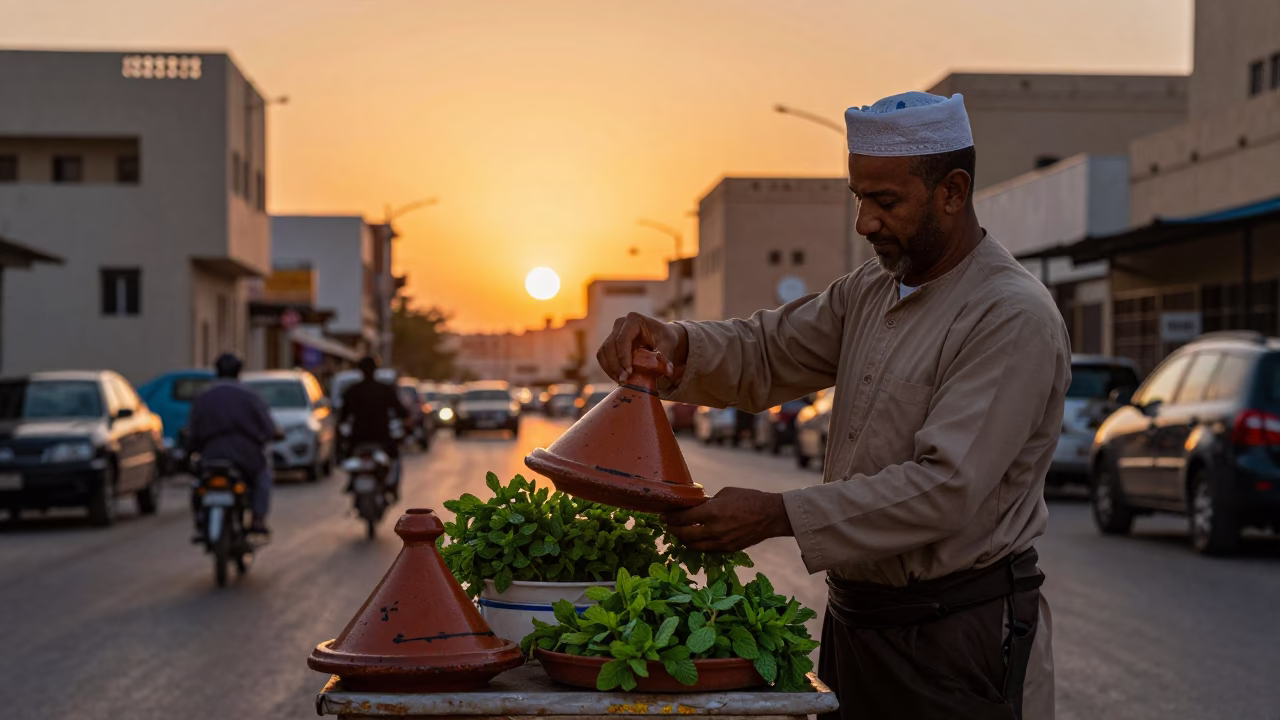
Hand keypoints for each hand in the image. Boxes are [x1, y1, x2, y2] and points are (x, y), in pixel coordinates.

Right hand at [596, 312, 688, 383]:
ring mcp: (613, 333)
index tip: (629, 372)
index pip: (622, 339)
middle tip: (624, 380)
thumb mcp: (668, 343)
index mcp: (633, 320)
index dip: (623, 356)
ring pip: (603, 352)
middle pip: (609, 346)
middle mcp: (620, 324)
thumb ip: (665, 354)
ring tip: (621, 381)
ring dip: (610, 369)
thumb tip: (667, 370)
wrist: (661, 336)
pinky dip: (609, 369)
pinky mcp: (610, 344)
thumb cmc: (665, 337)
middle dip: (615, 365)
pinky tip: (618, 378)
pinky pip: (603, 358)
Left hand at [662, 487, 792, 552]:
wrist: (770, 516)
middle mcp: (714, 529)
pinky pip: (706, 549)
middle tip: (668, 524)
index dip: (670, 517)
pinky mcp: (727, 549)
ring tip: (678, 532)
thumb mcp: (724, 494)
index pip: (683, 517)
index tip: (664, 514)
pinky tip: (693, 538)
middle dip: (673, 529)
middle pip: (684, 533)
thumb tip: (693, 505)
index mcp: (712, 512)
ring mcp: (721, 542)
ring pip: (693, 545)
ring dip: (683, 539)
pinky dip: (696, 544)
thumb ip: (707, 502)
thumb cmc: (748, 499)